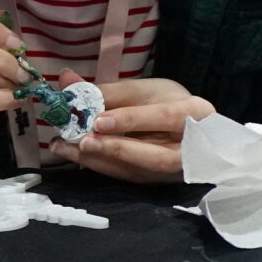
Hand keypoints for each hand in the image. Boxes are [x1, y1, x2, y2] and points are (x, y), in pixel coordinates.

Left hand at [53, 78, 214, 182]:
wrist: (188, 129)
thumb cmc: (168, 102)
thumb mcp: (146, 89)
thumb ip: (109, 88)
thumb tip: (67, 80)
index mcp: (196, 114)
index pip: (165, 117)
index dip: (133, 120)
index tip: (99, 120)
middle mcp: (190, 149)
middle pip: (156, 157)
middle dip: (117, 149)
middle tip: (82, 141)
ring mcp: (174, 172)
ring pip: (137, 172)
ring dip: (98, 160)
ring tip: (64, 146)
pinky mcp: (154, 181)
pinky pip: (125, 176)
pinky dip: (98, 166)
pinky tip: (74, 154)